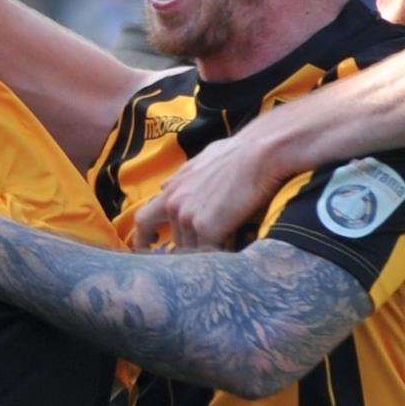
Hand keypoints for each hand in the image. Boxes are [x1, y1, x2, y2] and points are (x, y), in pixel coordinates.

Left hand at [131, 131, 281, 251]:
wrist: (259, 154)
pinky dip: (223, 251)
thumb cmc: (239, 153)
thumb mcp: (201, 161)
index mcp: (171, 188)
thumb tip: (168, 185)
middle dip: (190, 247)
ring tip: (230, 240)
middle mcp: (173, 204)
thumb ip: (184, 179)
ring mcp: (187, 218)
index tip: (151, 245)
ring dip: (208, 249)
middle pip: (175, 241)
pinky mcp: (206, 229)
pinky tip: (237, 242)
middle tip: (202, 252)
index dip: (145, 236)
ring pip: (193, 249)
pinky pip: (211, 251)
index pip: (145, 219)